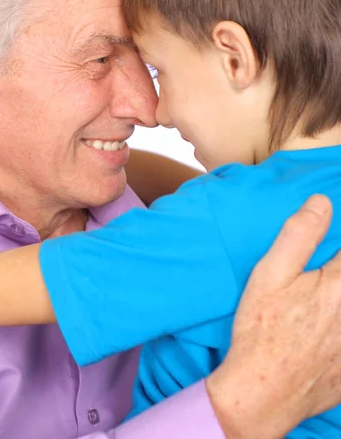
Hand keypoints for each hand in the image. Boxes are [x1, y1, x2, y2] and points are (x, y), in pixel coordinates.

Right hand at [206, 195, 340, 438]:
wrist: (261, 392)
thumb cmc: (262, 330)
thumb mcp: (271, 274)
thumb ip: (299, 235)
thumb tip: (322, 202)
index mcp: (339, 285)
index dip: (339, 241)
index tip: (332, 240)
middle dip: (334, 271)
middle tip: (310, 287)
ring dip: (334, 300)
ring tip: (312, 307)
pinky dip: (337, 333)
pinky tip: (322, 333)